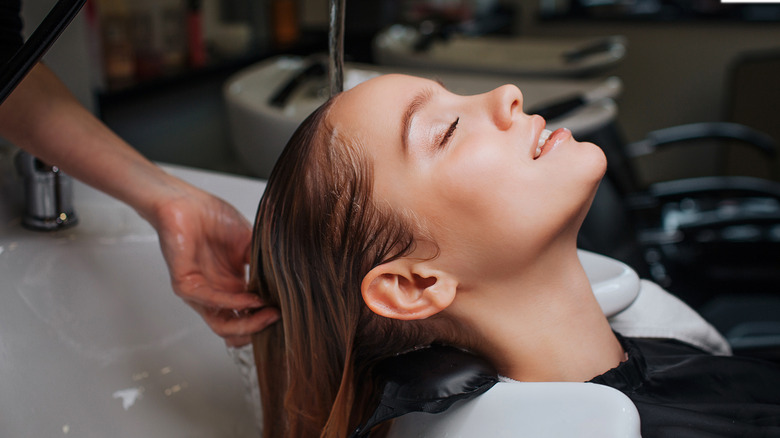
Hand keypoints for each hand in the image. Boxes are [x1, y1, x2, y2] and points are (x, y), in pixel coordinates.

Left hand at [151, 187, 278, 346]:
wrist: (187, 202)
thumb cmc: (213, 218)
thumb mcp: (250, 243)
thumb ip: (265, 265)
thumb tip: (285, 286)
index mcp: (231, 285)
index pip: (248, 315)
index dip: (266, 319)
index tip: (287, 312)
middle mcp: (216, 293)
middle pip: (235, 328)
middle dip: (258, 328)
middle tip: (278, 319)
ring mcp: (200, 292)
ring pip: (221, 325)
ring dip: (248, 323)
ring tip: (269, 314)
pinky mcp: (185, 285)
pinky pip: (211, 301)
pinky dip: (235, 303)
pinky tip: (252, 298)